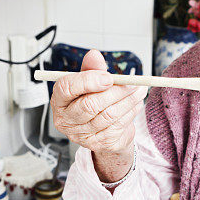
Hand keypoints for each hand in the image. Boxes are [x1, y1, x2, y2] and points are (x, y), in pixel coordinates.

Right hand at [50, 50, 147, 176]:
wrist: (103, 130)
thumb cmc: (93, 102)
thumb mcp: (90, 82)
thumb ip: (92, 69)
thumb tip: (94, 55)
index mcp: (59, 101)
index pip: (66, 88)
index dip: (88, 81)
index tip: (109, 77)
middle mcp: (66, 120)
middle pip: (90, 104)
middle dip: (115, 92)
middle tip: (132, 83)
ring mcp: (82, 135)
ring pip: (108, 115)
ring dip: (128, 100)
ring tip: (139, 90)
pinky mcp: (99, 143)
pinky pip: (118, 125)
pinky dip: (131, 112)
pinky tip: (136, 103)